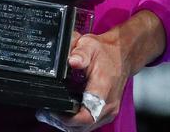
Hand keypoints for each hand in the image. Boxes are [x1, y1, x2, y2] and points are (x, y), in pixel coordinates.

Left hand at [37, 12, 163, 130]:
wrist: (122, 55)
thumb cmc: (105, 51)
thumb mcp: (90, 45)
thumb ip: (80, 53)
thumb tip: (72, 60)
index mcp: (103, 88)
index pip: (86, 115)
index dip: (67, 119)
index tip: (54, 110)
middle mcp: (108, 103)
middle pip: (83, 126)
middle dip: (64, 122)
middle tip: (48, 112)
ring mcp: (109, 110)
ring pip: (86, 128)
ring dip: (70, 124)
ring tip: (55, 112)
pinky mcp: (108, 112)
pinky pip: (91, 124)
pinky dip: (78, 122)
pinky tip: (68, 111)